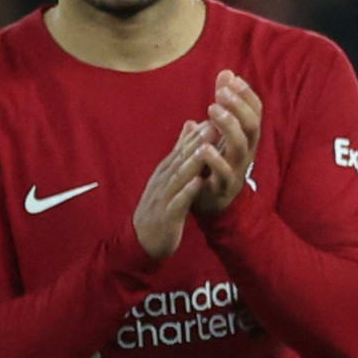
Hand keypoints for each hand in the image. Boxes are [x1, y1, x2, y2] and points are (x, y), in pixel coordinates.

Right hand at [133, 119, 213, 260]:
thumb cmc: (161, 206)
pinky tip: (199, 183)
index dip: (197, 134)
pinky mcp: (167, 216)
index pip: (182, 149)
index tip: (214, 117)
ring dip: (191, 163)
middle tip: (213, 125)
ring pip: (178, 178)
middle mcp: (164, 181)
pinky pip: (178, 202)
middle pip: (180, 159)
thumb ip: (180, 152)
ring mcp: (164, 198)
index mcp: (166, 172)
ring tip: (206, 150)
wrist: (144, 240)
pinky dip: (188, 192)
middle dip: (196, 142)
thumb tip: (190, 124)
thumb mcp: (169, 177)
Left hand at [196, 70, 264, 213]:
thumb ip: (222, 103)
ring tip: (212, 109)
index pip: (254, 112)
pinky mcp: (224, 186)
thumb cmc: (215, 163)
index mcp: (245, 138)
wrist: (211, 202)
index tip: (231, 77)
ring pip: (241, 145)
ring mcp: (237, 169)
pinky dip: (215, 159)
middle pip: (251, 126)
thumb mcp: (219, 131)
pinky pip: (224, 172)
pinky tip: (204, 147)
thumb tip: (226, 73)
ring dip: (229, 126)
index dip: (245, 94)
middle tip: (220, 91)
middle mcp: (246, 152)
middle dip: (238, 106)